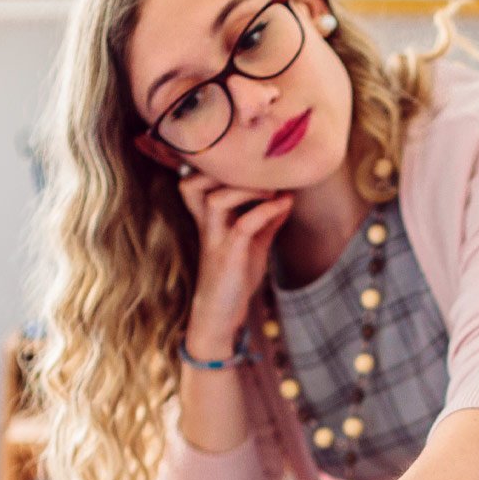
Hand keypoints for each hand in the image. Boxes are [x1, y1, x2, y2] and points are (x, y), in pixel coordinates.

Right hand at [177, 174, 294, 359]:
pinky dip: (266, 211)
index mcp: (208, 218)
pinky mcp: (229, 255)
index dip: (213, 167)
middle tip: (256, 173)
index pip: (193, 181)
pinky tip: (284, 205)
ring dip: (245, 188)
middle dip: (221, 171)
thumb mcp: (254, 243)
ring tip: (271, 189)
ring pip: (215, 199)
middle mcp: (206, 224)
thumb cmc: (234, 278)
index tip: (248, 163)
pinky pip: (244, 224)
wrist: (221, 315)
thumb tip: (287, 198)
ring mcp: (216, 239)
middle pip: (191, 183)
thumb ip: (267, 220)